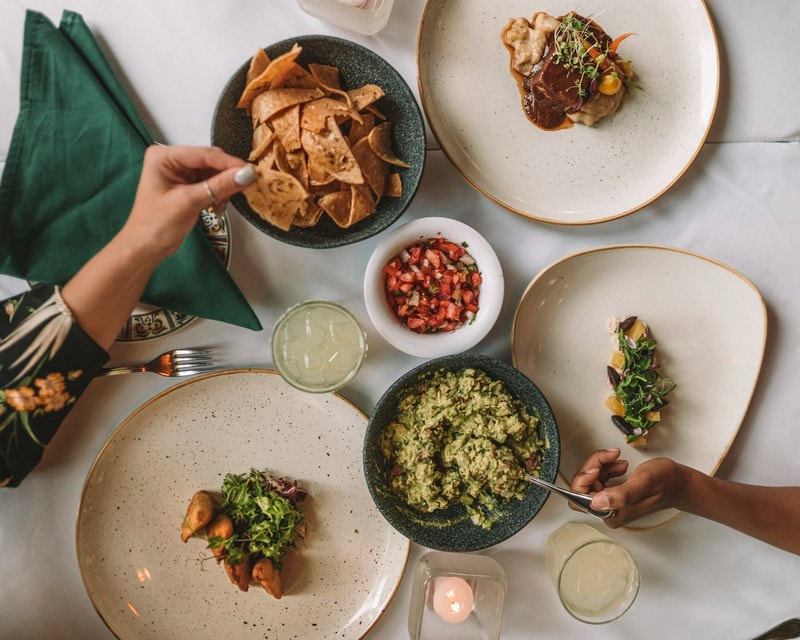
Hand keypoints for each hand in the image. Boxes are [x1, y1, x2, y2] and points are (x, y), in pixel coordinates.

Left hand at [119, 145, 255, 260]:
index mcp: (164, 156)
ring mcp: (180, 172)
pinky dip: (219, 193)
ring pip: (214, 172)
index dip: (229, 163)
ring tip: (222, 204)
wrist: (146, 247)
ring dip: (224, 187)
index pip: (204, 154)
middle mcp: (172, 159)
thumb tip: (247, 174)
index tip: (252, 172)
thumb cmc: (157, 225)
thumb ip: (219, 186)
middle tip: (244, 188)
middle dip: (227, 176)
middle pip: (211, 161)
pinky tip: (217, 205)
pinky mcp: (188, 184)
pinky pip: (212, 182)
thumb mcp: (189, 203)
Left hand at [570, 448, 689, 527]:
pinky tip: (620, 465)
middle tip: (610, 456)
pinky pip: (598, 479)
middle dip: (594, 468)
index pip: (580, 500)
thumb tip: (597, 503)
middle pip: (583, 488)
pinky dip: (605, 468)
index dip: (584, 480)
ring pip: (590, 481)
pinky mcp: (612, 496)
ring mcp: (609, 505)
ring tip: (617, 458)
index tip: (598, 466)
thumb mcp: (644, 482)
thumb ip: (622, 494)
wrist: (679, 482)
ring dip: (601, 466)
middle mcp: (608, 513)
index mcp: (613, 514)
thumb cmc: (665, 481)